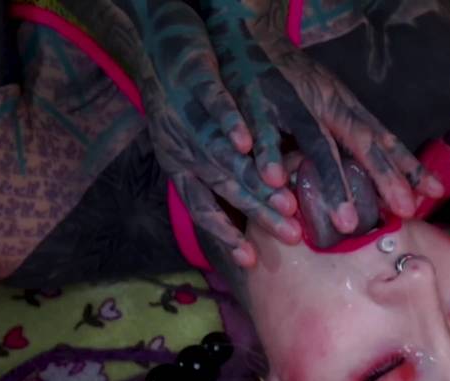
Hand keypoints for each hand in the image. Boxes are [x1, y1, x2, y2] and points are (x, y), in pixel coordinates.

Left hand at [54, 0, 300, 263]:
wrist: (158, 52)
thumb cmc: (179, 108)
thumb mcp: (188, 152)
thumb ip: (213, 185)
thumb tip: (243, 219)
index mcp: (184, 169)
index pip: (204, 210)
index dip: (224, 235)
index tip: (251, 260)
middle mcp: (187, 149)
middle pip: (226, 186)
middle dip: (259, 210)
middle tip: (291, 233)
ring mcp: (192, 117)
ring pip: (223, 154)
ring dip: (250, 175)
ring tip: (280, 193)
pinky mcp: (199, 82)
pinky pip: (216, 105)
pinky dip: (229, 124)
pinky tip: (247, 140)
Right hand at [203, 0, 443, 239]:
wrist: (246, 30)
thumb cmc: (290, 74)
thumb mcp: (329, 95)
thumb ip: (352, 127)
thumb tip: (385, 162)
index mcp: (344, 103)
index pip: (383, 137)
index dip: (410, 165)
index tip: (437, 192)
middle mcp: (325, 104)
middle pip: (361, 142)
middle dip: (384, 178)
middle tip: (406, 211)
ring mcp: (291, 102)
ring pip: (318, 145)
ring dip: (334, 182)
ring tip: (347, 220)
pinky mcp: (255, 103)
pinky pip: (262, 134)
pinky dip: (268, 156)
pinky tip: (276, 182)